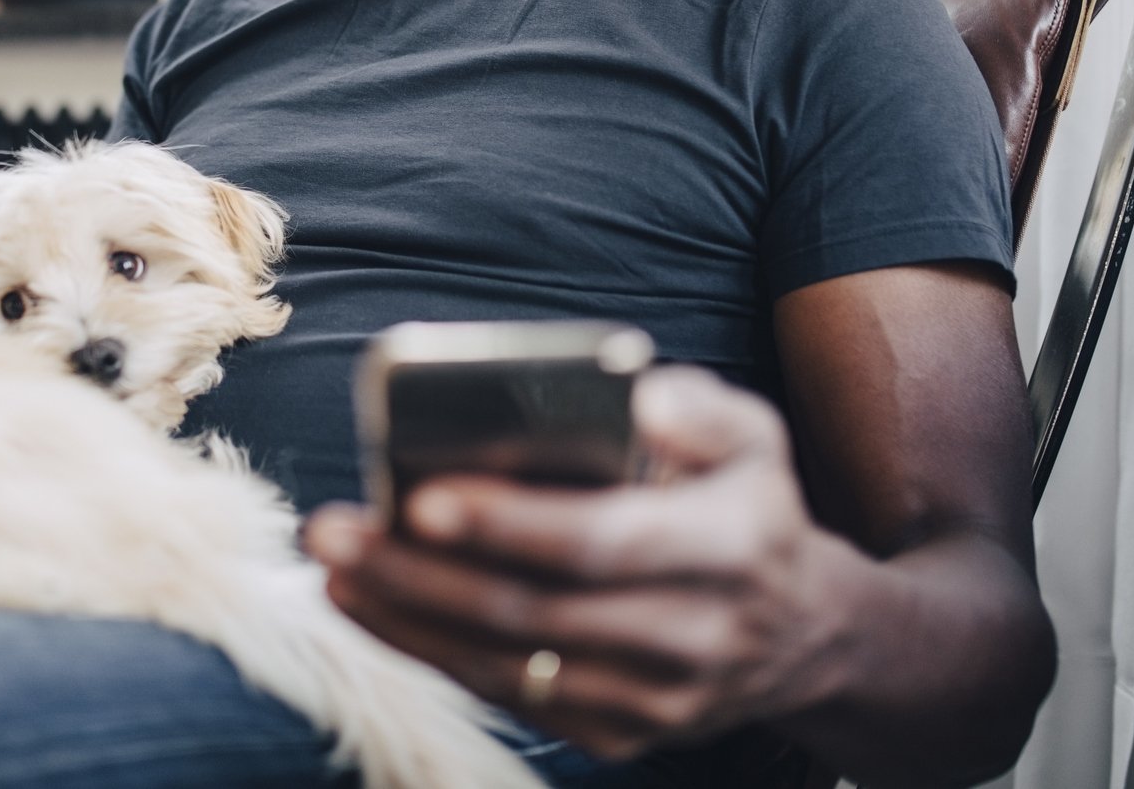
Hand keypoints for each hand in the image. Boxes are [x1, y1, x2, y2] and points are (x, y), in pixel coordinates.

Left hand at [304, 366, 861, 760]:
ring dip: (404, 616)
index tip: (420, 497)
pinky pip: (509, 697)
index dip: (508, 525)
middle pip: (532, 612)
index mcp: (729, 548)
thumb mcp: (753, 436)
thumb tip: (638, 398)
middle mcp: (695, 637)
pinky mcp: (621, 734)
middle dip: (418, 572)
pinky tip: (368, 604)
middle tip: (333, 529)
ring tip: (330, 563)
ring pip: (508, 665)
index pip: (601, 542)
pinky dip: (428, 650)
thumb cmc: (745, 506)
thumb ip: (700, 409)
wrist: (803, 634)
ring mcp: (656, 700)